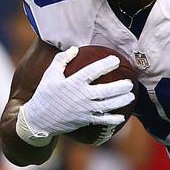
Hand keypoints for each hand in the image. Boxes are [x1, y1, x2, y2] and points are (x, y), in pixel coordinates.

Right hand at [16, 47, 134, 144]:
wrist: (39, 120)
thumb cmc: (45, 94)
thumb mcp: (50, 74)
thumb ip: (61, 60)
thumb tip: (74, 48)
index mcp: (73, 83)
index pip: (92, 72)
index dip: (105, 65)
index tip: (115, 60)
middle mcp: (81, 97)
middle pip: (105, 91)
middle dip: (120, 87)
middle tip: (130, 83)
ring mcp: (84, 110)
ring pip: (107, 106)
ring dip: (120, 101)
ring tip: (131, 96)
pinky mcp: (84, 120)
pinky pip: (101, 120)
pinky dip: (112, 119)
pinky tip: (122, 117)